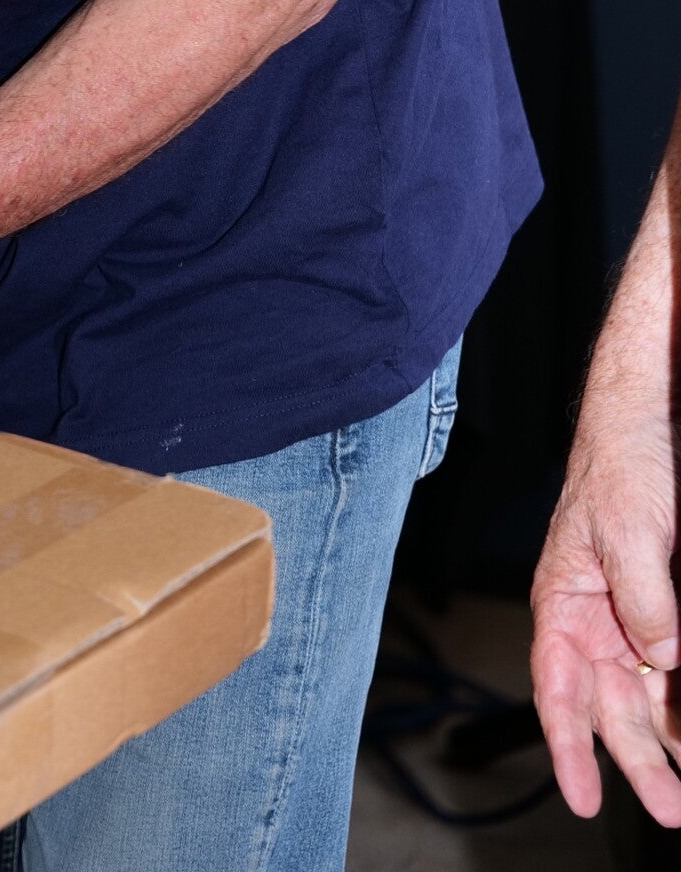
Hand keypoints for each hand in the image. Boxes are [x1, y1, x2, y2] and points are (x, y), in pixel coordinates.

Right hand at [533, 407, 680, 824]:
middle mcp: (595, 619)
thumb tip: (663, 658)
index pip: (558, 686)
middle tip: (673, 806)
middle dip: (639, 761)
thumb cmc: (622, 460)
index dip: (567, 746)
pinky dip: (680, 698)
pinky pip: (672, 668)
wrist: (653, 418)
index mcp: (564, 600)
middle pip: (611, 707)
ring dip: (669, 736)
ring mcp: (633, 618)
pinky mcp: (666, 610)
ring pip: (648, 697)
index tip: (583, 797)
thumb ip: (643, 598)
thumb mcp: (630, 529)